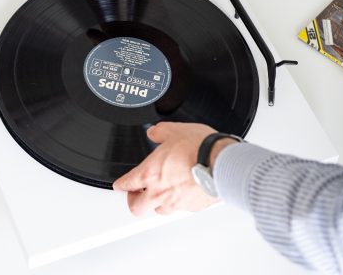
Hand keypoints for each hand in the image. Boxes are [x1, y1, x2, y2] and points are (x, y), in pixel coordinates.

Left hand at [113, 122, 233, 215]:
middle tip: (136, 195)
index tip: (120, 185)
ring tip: (159, 195)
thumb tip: (154, 133)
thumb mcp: (174, 130)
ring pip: (158, 211)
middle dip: (134, 201)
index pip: (126, 184)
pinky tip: (182, 194)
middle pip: (137, 207)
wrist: (222, 162)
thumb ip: (159, 132)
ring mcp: (176, 202)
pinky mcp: (192, 207)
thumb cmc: (200, 148)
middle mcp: (160, 192)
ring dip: (156, 204)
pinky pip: (180, 209)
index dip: (120, 185)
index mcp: (150, 173)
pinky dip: (178, 203)